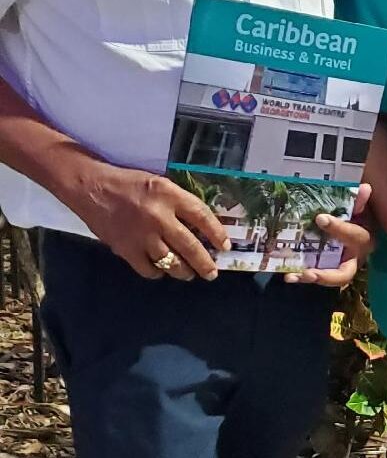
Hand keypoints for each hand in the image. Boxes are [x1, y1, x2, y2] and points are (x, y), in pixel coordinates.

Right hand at [64, 158, 229, 280]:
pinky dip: (157, 272)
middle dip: (204, 263)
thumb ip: (180, 203)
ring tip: (189, 273)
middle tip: (212, 273)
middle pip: (190, 246)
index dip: (217, 233)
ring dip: (183, 271)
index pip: (202, 217)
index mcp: (170, 195)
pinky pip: (148, 269)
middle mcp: (159, 217)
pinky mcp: (125, 249)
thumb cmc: (129, 184)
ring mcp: (142, 235)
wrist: (91, 188)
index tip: (224, 246)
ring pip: (171, 262)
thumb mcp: (160, 184)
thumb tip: (201, 226)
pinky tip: (161, 270)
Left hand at [286, 185, 374, 287]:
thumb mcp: (359, 209)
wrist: (357, 230)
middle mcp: (354, 258)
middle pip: (344, 273)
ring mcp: (340, 266)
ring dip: (312, 278)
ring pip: (328, 279)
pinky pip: (315, 275)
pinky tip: (289, 276)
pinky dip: (301, 277)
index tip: (320, 219)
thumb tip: (365, 188)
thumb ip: (359, 201)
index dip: (338, 228)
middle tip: (310, 273)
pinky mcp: (326, 269)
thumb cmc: (357, 218)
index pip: (354, 236)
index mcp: (363, 240)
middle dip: (327, 276)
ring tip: (295, 276)